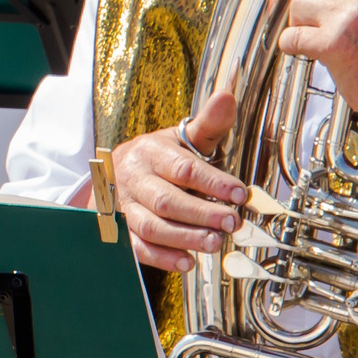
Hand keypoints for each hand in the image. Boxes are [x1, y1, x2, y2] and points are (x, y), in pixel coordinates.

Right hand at [110, 89, 249, 272]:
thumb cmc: (159, 157)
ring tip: (215, 243)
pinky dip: (162, 257)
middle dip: (201, 213)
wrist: (117, 174)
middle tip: (232, 222)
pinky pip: (138, 248)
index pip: (183, 168)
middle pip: (166, 200)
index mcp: (150, 152)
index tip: (240, 193)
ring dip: (185, 237)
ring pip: (151, 226)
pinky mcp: (121, 231)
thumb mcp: (181, 137)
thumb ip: (208, 123)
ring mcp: (125, 207)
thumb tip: (227, 95)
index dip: (212, 182)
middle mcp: (133, 179)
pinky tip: (187, 261)